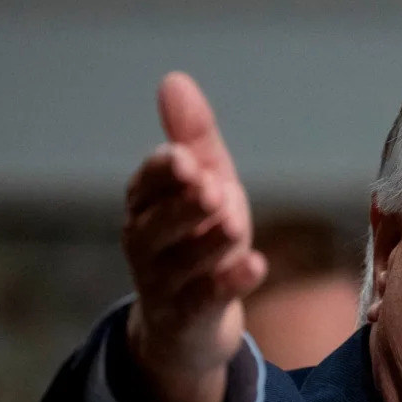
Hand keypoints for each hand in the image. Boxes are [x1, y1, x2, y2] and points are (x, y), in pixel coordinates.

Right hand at [121, 72, 266, 401]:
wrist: (190, 322)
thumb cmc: (197, 239)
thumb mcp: (203, 185)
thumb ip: (192, 138)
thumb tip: (174, 79)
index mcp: (145, 206)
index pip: (146, 184)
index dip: (164, 173)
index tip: (186, 160)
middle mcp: (146, 244)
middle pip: (156, 225)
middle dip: (183, 206)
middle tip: (211, 187)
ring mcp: (164, 285)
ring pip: (181, 264)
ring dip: (208, 243)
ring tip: (234, 224)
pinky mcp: (190, 318)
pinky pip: (206, 301)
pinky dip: (231, 284)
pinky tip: (256, 265)